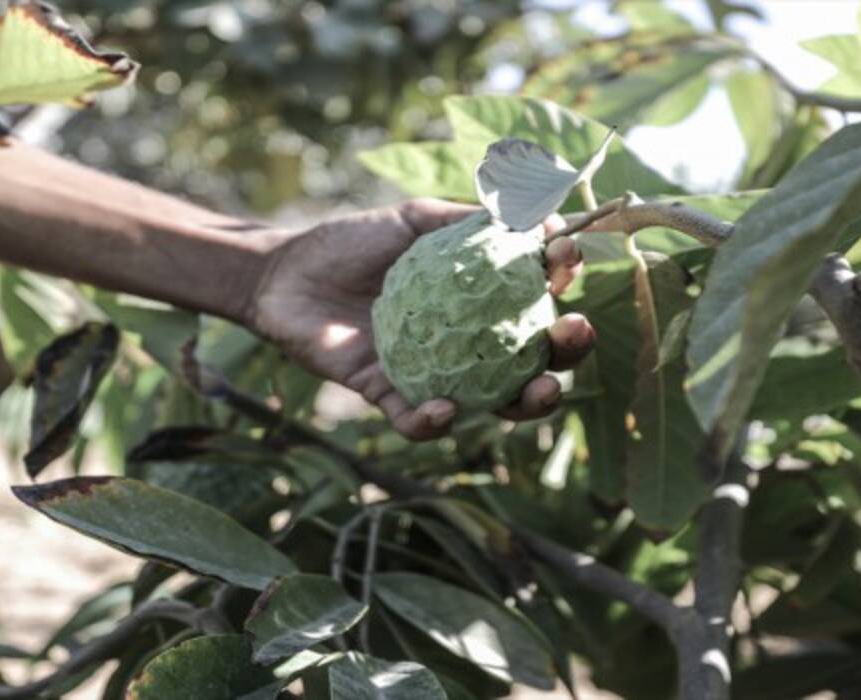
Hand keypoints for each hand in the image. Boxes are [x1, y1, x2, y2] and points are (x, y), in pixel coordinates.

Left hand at [247, 198, 595, 439]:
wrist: (284, 274)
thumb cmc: (352, 243)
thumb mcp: (414, 220)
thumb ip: (468, 220)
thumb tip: (533, 210)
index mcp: (482, 300)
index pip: (538, 296)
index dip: (561, 278)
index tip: (565, 255)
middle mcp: (469, 344)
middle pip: (535, 359)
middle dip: (568, 351)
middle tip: (575, 330)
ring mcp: (434, 375)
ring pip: (494, 403)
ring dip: (527, 402)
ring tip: (543, 390)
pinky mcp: (388, 396)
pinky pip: (417, 420)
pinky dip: (434, 421)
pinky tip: (446, 408)